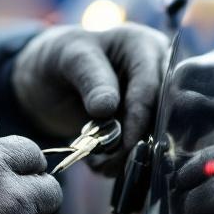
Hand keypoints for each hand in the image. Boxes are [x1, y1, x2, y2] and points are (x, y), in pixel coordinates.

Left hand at [12, 24, 168, 171]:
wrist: (50, 77)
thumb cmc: (61, 57)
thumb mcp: (70, 59)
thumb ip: (90, 78)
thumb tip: (107, 108)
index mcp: (143, 46)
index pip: (150, 85)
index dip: (139, 117)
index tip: (124, 145)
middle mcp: (158, 71)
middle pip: (163, 113)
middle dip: (140, 143)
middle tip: (113, 165)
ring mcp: (154, 100)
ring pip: (156, 135)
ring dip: (132, 158)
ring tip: (102, 168)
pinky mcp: (145, 124)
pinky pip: (144, 147)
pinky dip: (125, 162)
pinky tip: (103, 168)